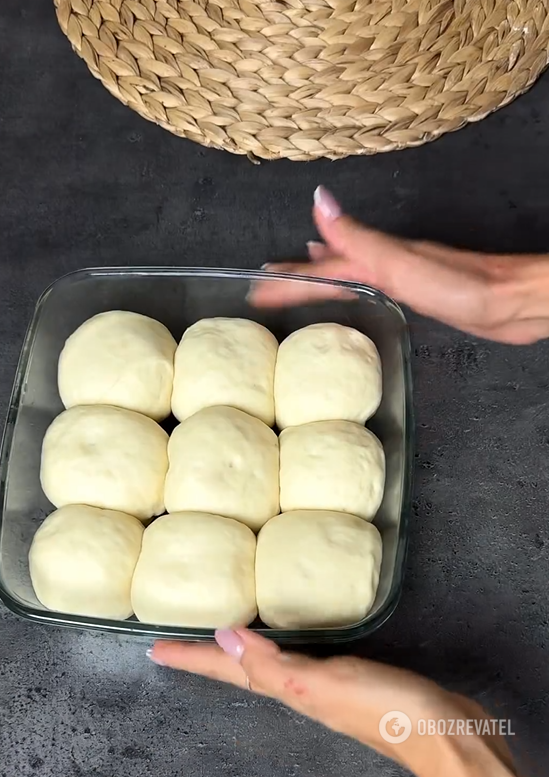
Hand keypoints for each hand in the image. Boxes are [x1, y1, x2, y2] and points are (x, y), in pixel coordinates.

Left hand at [148, 629, 515, 776]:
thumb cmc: (385, 706)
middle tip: (178, 640)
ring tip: (220, 635)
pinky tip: (284, 639)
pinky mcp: (347, 678)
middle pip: (240, 669)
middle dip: (207, 655)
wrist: (443, 731)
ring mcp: (322, 685)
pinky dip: (279, 647)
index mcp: (287, 688)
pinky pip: (297, 660)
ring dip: (239, 651)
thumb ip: (274, 663)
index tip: (155, 647)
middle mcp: (297, 688)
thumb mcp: (323, 683)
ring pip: (266, 664)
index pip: (228, 670)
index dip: (191, 658)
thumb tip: (224, 637)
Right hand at [250, 186, 548, 344]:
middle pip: (329, 267)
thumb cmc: (461, 286)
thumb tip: (319, 201)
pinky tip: (350, 283)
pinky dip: (349, 281)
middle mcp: (383, 262)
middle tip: (265, 279)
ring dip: (318, 272)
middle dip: (296, 272)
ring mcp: (399, 276)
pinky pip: (367, 284)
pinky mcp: (414, 293)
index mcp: (374, 259)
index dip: (288, 277)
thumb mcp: (400, 263)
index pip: (319, 269)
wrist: (513, 299)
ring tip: (294, 271)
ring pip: (346, 273)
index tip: (256, 286)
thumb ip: (358, 239)